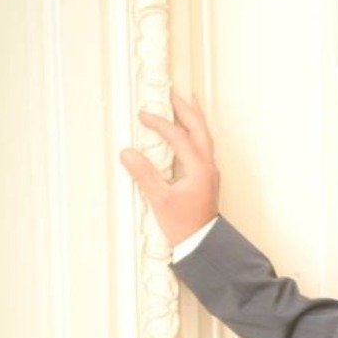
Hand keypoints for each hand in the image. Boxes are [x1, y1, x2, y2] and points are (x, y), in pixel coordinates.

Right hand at [120, 90, 219, 246]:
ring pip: (204, 136)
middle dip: (185, 109)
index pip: (179, 137)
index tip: (143, 115)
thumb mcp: (160, 201)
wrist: (203, 244)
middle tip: (171, 93)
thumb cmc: (184, 227)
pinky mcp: (206, 177)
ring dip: (193, 118)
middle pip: (199, 129)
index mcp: (199, 169)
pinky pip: (202, 146)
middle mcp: (208, 167)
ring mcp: (209, 172)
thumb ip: (144, 175)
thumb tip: (128, 154)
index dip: (160, 124)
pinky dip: (195, 132)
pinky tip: (187, 131)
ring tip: (183, 103)